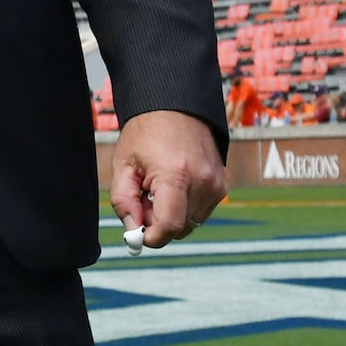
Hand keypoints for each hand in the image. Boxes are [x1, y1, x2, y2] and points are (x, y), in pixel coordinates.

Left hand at [109, 109, 226, 247]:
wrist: (176, 108)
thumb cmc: (146, 135)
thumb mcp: (124, 166)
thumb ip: (124, 202)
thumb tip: (134, 231)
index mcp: (176, 175)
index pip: (170, 226)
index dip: (152, 237)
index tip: (138, 233)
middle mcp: (203, 182)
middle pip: (180, 228)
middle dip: (158, 223)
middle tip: (143, 199)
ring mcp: (216, 185)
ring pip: (190, 223)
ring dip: (172, 215)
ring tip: (158, 188)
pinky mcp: (221, 186)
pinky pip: (200, 212)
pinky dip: (184, 207)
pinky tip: (174, 186)